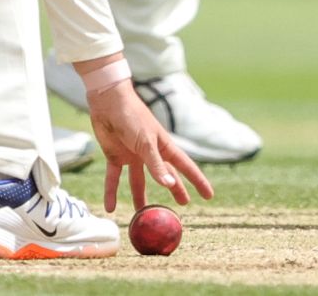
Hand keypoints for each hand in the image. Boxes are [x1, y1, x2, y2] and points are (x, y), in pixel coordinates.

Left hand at [86, 75, 213, 212]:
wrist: (109, 102)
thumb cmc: (133, 117)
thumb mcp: (146, 142)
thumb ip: (156, 165)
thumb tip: (170, 185)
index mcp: (163, 146)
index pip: (185, 166)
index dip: (197, 181)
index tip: (209, 195)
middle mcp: (150, 153)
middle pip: (164, 176)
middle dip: (173, 189)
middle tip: (182, 206)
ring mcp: (132, 155)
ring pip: (138, 181)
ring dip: (140, 197)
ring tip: (141, 214)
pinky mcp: (115, 156)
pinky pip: (114, 179)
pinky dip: (111, 192)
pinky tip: (110, 207)